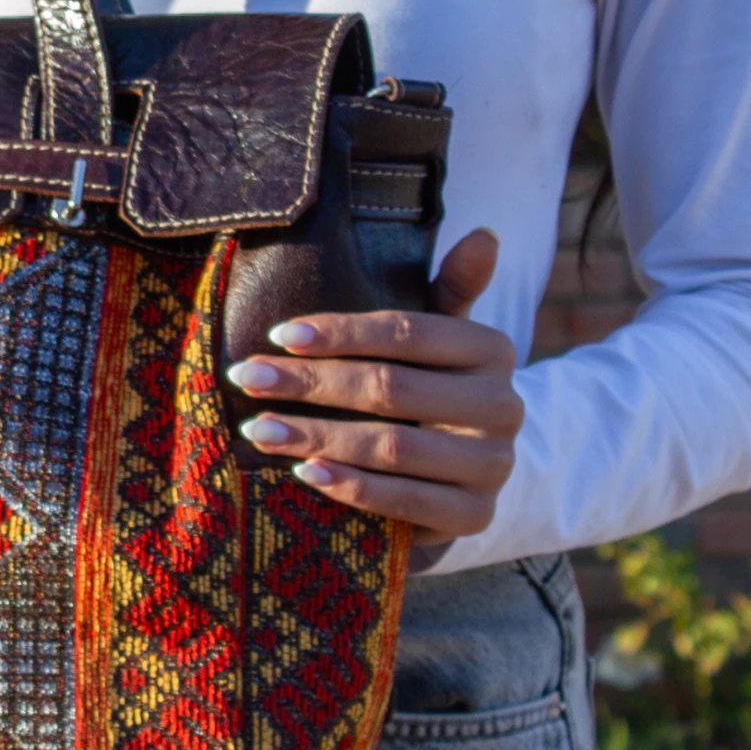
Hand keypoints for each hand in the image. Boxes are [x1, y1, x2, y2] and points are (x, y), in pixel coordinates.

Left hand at [226, 228, 520, 543]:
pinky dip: (352, 488)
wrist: (466, 471)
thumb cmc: (432, 387)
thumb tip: (484, 234)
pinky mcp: (475, 515)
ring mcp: (493, 465)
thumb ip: (452, 289)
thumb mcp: (441, 337)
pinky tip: (305, 473)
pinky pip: (405, 501)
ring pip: (392, 446)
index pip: (409, 333)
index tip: (279, 334)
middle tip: (247, 378)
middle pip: (391, 388)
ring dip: (317, 437)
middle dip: (310, 384)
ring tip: (258, 428)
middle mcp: (503, 406)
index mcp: (493, 349)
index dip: (342, 333)